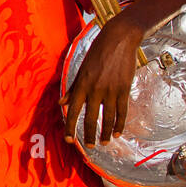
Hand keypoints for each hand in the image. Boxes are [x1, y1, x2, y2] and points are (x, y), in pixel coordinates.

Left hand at [60, 14, 145, 146]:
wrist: (118, 40)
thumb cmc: (97, 53)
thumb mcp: (80, 69)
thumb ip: (72, 88)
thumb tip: (62, 103)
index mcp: (81, 85)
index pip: (72, 111)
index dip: (70, 127)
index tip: (69, 140)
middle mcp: (94, 90)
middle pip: (90, 118)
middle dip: (88, 135)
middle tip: (89, 146)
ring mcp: (110, 90)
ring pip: (108, 118)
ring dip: (106, 133)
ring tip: (105, 142)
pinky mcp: (124, 89)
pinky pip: (122, 111)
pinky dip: (120, 124)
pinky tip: (119, 133)